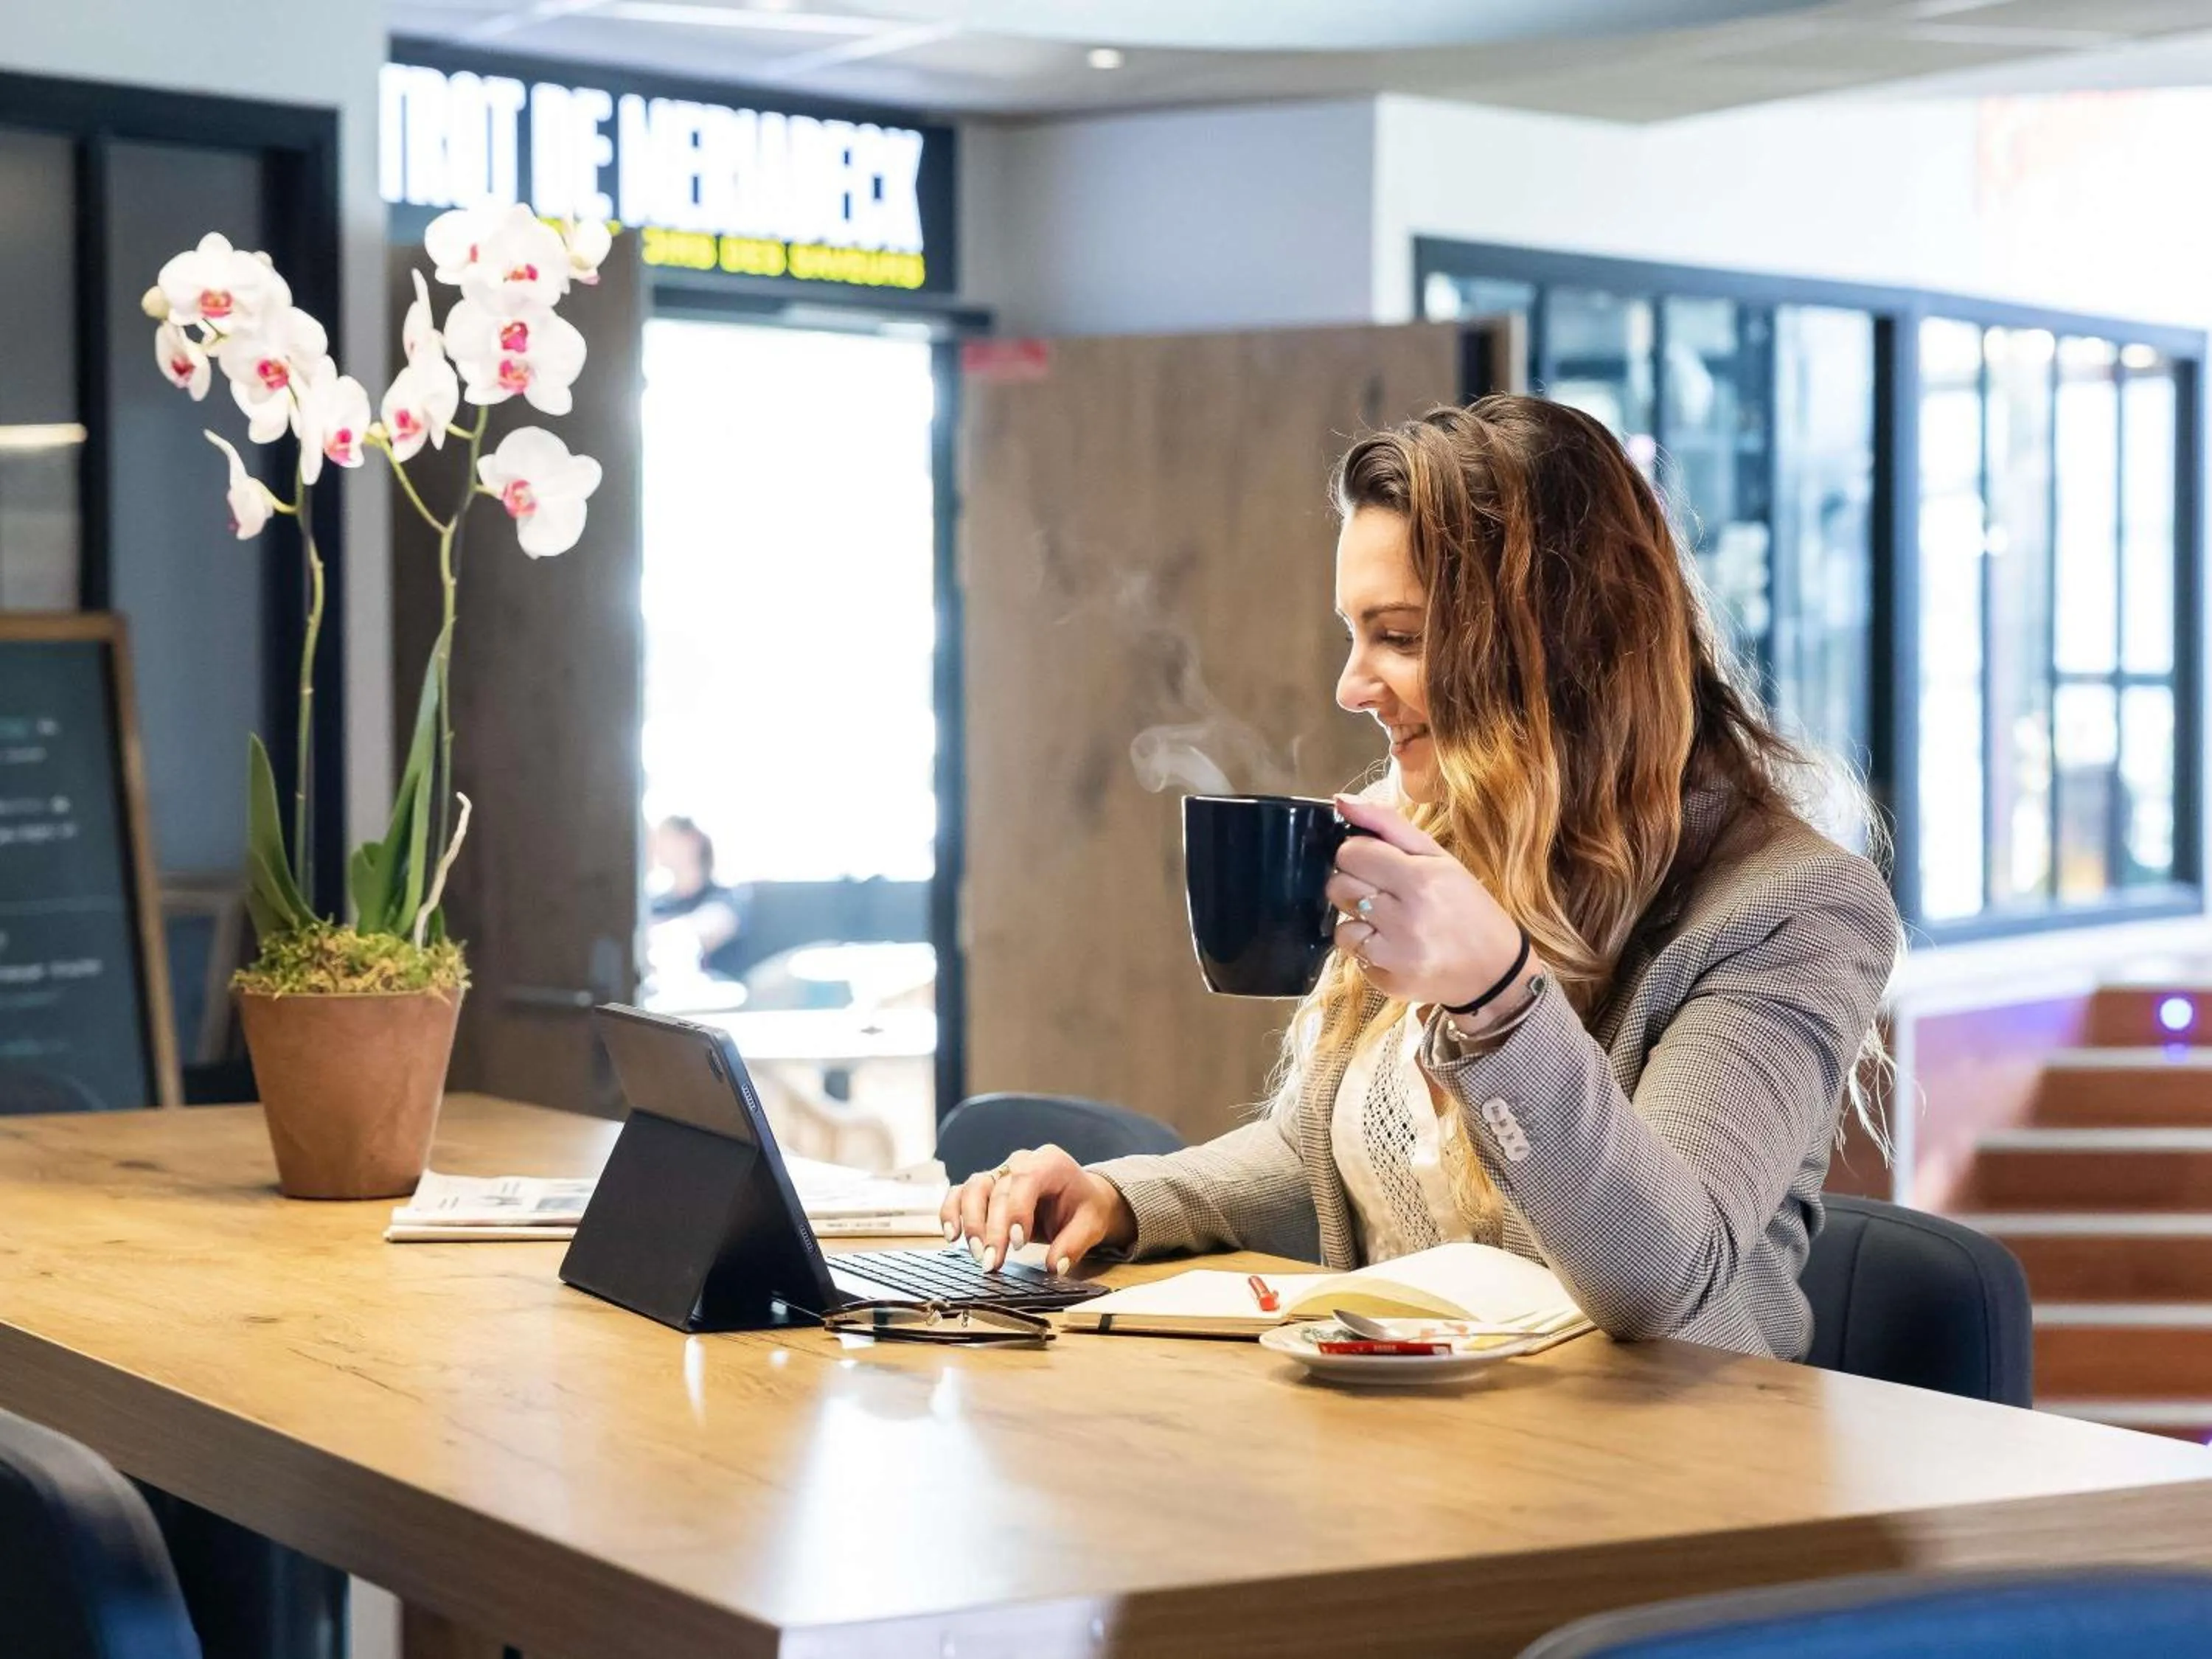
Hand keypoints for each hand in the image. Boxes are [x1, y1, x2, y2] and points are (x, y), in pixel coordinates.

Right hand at [937, 1144, 1136, 1274]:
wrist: (1079, 1198)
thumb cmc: (1084, 1208)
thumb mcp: (1091, 1224)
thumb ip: (1074, 1244)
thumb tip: (1055, 1267)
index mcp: (1050, 1163)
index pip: (1026, 1179)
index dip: (1017, 1211)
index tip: (1017, 1244)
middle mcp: (1021, 1162)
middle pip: (997, 1190)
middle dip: (992, 1229)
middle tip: (991, 1262)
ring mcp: (1000, 1172)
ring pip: (974, 1188)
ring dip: (970, 1222)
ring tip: (975, 1253)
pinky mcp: (986, 1186)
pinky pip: (961, 1193)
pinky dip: (952, 1212)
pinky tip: (952, 1236)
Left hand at [1324, 792, 1532, 1013]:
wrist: (1496, 971)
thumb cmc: (1467, 907)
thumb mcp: (1439, 858)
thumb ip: (1387, 823)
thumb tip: (1341, 801)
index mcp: (1419, 878)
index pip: (1350, 853)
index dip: (1358, 854)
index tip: (1378, 863)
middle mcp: (1404, 918)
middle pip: (1338, 886)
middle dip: (1355, 885)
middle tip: (1385, 893)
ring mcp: (1394, 955)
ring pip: (1341, 925)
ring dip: (1359, 921)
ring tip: (1391, 923)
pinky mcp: (1386, 982)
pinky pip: (1354, 957)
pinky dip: (1368, 950)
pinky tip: (1396, 948)